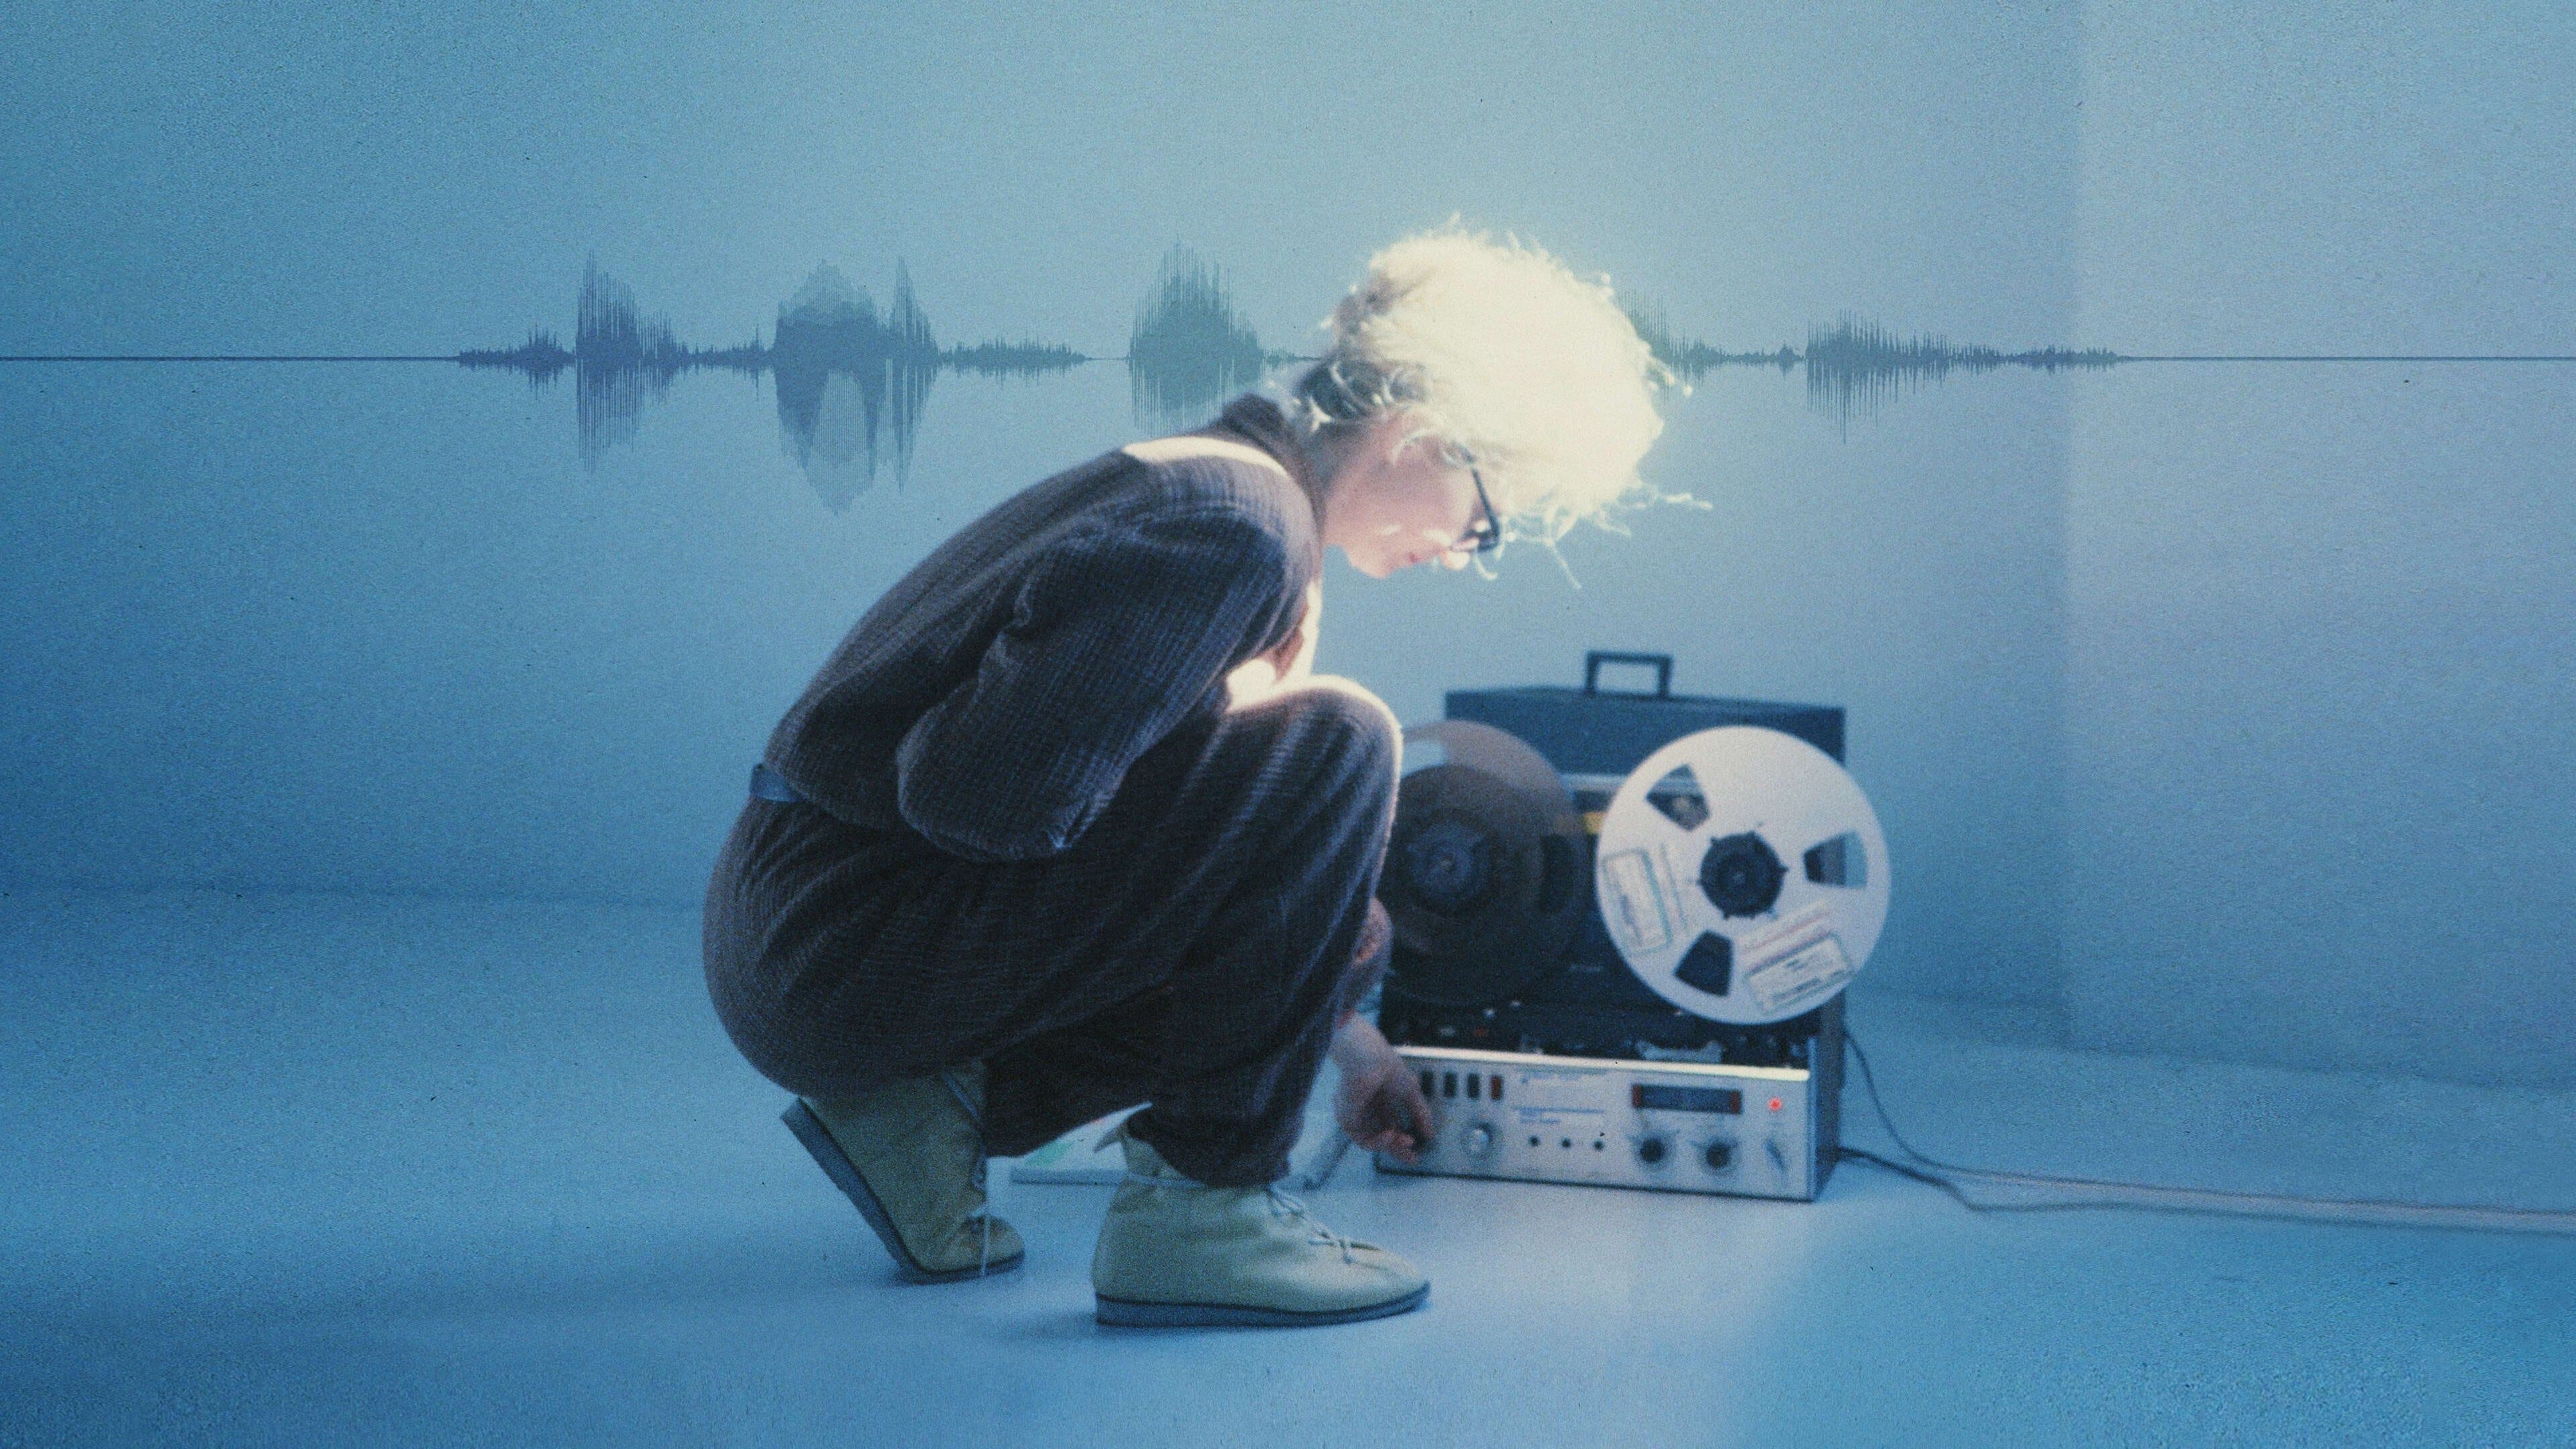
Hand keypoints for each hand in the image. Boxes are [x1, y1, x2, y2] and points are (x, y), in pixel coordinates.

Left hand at [1329, 1014, 1433, 1163]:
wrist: (1372, 1061)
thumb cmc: (1389, 1069)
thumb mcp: (1412, 1094)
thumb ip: (1421, 1114)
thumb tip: (1430, 1134)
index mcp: (1379, 1102)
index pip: (1390, 1127)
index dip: (1402, 1141)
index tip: (1414, 1153)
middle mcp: (1366, 1110)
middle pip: (1381, 1137)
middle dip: (1397, 1149)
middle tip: (1411, 1158)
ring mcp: (1356, 1115)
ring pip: (1372, 1141)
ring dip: (1391, 1145)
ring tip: (1405, 1141)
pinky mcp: (1347, 1119)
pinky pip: (1362, 1139)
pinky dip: (1378, 1141)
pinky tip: (1390, 1135)